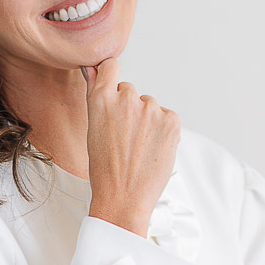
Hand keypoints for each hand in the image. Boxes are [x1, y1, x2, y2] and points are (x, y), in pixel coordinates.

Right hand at [80, 58, 179, 233]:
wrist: (123, 198)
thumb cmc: (104, 169)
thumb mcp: (92, 129)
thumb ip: (96, 96)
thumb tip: (92, 69)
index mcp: (101, 99)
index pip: (110, 67)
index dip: (111, 76)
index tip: (113, 86)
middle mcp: (126, 99)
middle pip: (130, 91)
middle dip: (129, 109)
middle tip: (124, 138)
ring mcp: (151, 110)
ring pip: (149, 106)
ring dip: (147, 122)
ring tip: (138, 149)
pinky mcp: (171, 121)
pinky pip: (167, 117)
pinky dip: (163, 131)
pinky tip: (151, 150)